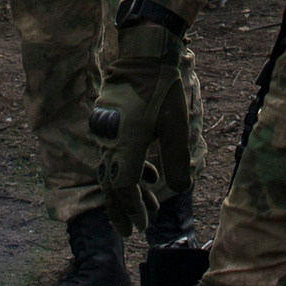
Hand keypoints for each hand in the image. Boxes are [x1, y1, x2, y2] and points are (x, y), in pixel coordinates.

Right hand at [90, 18, 189, 236]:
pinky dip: (128, 168)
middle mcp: (110, 140)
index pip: (124, 187)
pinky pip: (114, 153)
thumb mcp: (176, 126)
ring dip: (127, 190)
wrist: (143, 53)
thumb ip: (177, 161)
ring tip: (147, 207)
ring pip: (112, 169)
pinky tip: (149, 175)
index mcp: (125, 143)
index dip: (132, 209)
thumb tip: (179, 190)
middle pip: (111, 183)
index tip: (141, 226)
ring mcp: (106, 131)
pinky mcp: (108, 122)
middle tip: (128, 231)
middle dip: (121, 209)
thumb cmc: (163, 88)